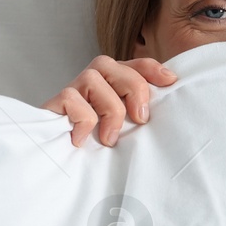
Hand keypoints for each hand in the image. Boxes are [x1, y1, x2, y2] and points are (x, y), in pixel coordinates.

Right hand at [40, 56, 177, 146]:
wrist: (56, 161)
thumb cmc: (95, 147)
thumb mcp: (124, 130)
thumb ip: (137, 116)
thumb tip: (159, 111)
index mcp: (110, 84)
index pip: (132, 64)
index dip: (151, 68)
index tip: (171, 81)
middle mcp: (90, 81)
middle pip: (112, 64)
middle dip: (133, 90)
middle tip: (140, 120)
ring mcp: (71, 91)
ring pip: (93, 79)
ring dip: (109, 110)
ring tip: (108, 139)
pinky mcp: (54, 104)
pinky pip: (72, 99)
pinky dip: (84, 120)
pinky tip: (81, 139)